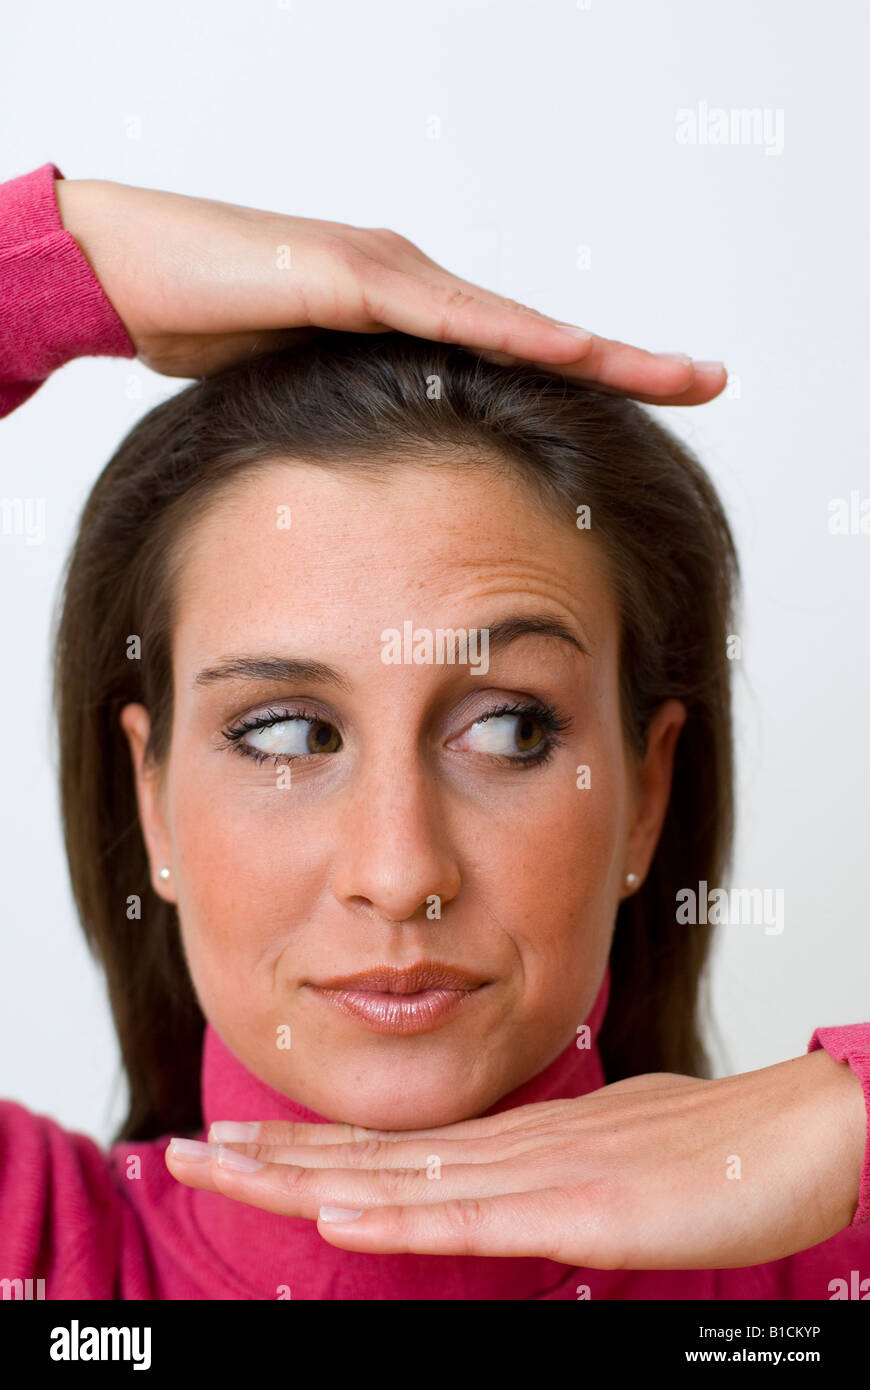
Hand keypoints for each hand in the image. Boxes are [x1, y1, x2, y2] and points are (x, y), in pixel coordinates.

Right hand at [55, 177, 724, 403]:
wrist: (126, 270)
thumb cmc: (209, 328)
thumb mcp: (302, 393)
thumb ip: (356, 417)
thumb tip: (391, 476)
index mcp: (409, 319)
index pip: (514, 353)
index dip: (585, 376)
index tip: (653, 399)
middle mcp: (416, 286)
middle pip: (537, 332)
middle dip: (625, 359)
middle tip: (708, 378)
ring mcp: (390, 274)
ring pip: (513, 318)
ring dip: (597, 348)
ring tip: (674, 372)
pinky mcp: (350, 273)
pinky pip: (446, 311)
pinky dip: (512, 332)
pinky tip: (573, 349)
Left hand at [165, 1048, 865, 1267]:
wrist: (800, 1132)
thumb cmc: (716, 1151)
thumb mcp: (611, 1166)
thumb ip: (550, 1176)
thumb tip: (505, 1188)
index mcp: (514, 1143)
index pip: (390, 1153)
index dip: (306, 1152)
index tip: (235, 1150)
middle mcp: (510, 1149)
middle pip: (370, 1158)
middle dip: (268, 1159)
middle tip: (180, 1150)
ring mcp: (540, 1174)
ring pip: (398, 1180)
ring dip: (300, 1177)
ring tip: (217, 1168)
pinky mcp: (582, 1206)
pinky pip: (475, 1216)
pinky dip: (399, 1216)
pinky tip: (338, 1210)